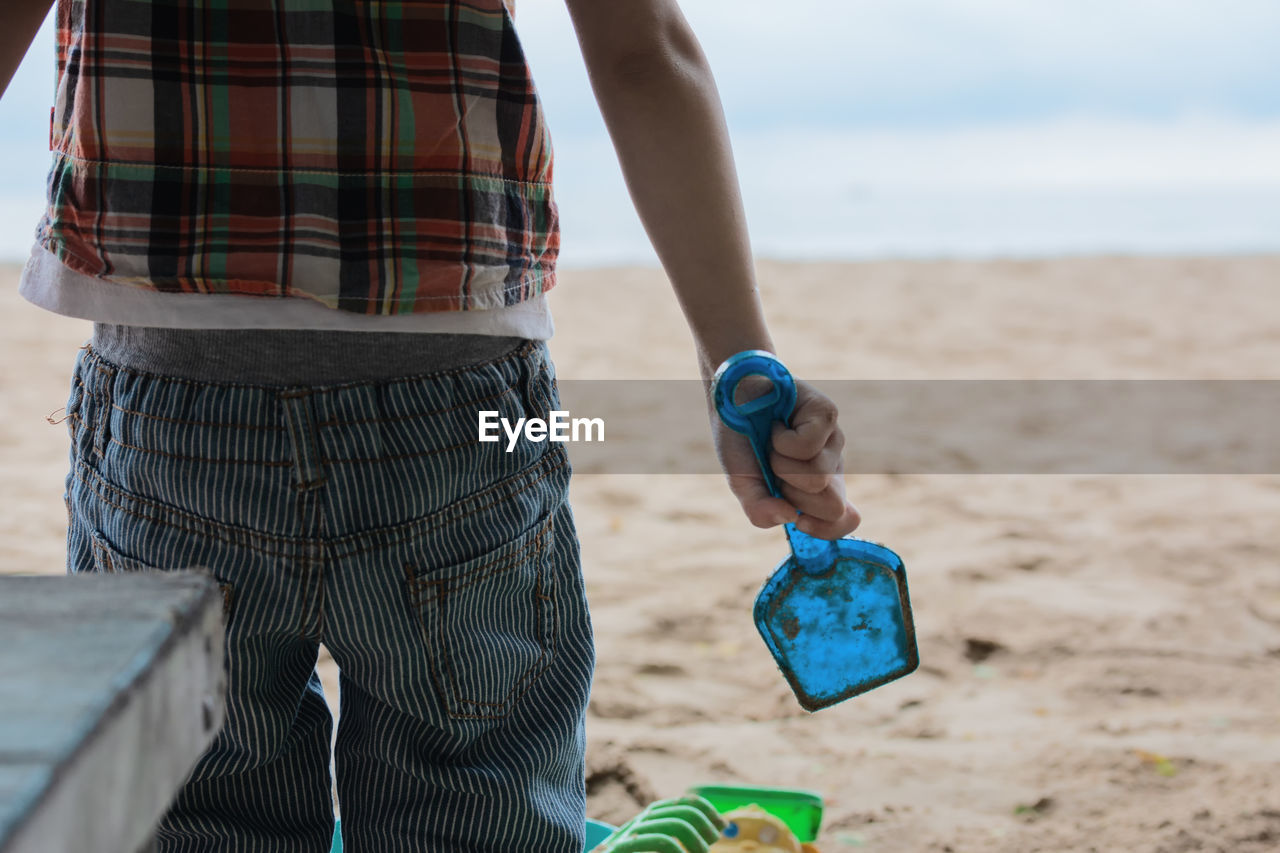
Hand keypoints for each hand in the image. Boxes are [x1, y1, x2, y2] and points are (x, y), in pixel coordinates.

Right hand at [710, 378, 860, 539]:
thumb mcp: (743, 484)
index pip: (844, 520)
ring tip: (771, 444)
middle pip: (832, 505)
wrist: (730, 395)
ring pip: (818, 477)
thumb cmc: (740, 440)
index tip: (799, 520)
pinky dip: (781, 440)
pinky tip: (776, 425)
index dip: (824, 529)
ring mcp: (832, 440)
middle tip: (774, 470)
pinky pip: (808, 446)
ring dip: (781, 464)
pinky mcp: (827, 414)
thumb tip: (790, 516)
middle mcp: (830, 466)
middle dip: (794, 493)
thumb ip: (760, 510)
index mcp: (816, 489)